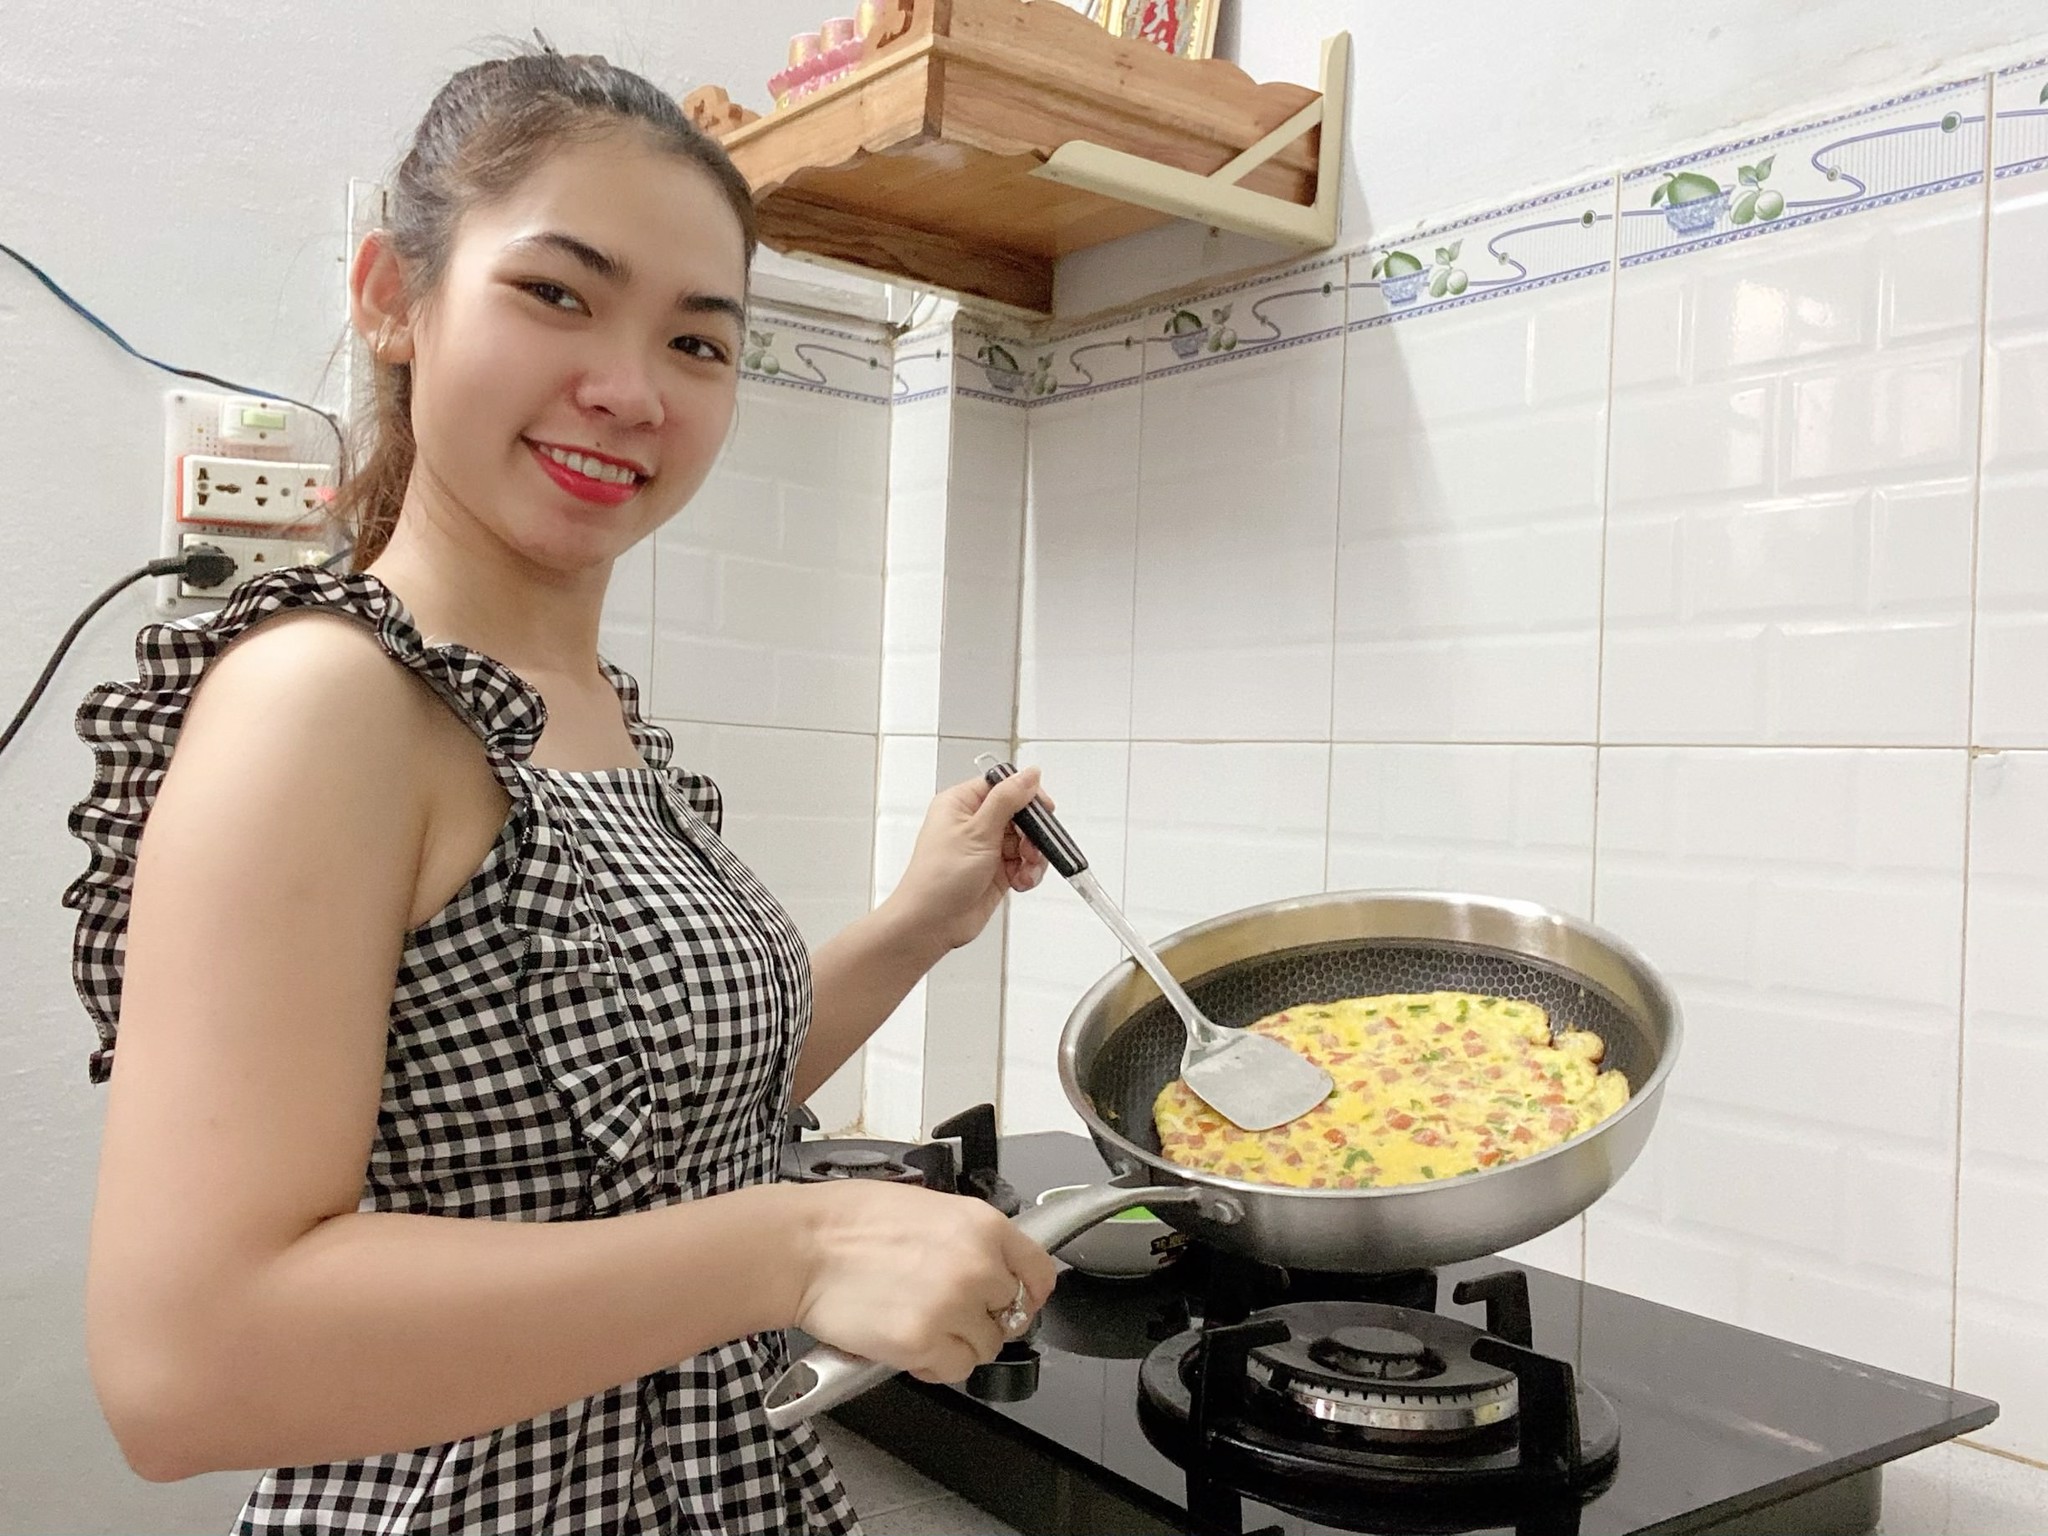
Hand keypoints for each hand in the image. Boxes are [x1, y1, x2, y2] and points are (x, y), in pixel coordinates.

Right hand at [791, 1182, 1057, 1382]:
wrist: (802, 1247)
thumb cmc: (849, 1222)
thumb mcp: (929, 1208)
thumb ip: (970, 1239)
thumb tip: (994, 1266)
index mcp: (984, 1226)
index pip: (1040, 1271)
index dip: (1029, 1292)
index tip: (1018, 1301)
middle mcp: (978, 1267)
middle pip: (1013, 1314)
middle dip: (984, 1317)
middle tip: (948, 1311)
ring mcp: (954, 1307)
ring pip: (986, 1347)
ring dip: (959, 1343)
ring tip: (920, 1324)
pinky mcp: (924, 1343)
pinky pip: (955, 1369)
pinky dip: (936, 1365)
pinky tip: (909, 1345)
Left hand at [888, 768, 1052, 953]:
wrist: (931, 923)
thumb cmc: (938, 879)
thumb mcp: (978, 831)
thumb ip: (1007, 800)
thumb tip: (1028, 774)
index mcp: (961, 803)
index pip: (1003, 785)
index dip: (1026, 796)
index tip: (1043, 810)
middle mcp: (973, 823)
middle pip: (1019, 814)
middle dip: (1032, 833)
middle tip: (1032, 848)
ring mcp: (985, 848)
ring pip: (1025, 841)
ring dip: (1032, 857)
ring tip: (1024, 870)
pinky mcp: (995, 871)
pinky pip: (1023, 864)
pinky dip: (1027, 873)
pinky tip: (1020, 881)